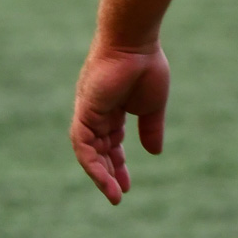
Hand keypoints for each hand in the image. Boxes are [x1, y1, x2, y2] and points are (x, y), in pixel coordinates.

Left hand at [70, 41, 169, 204]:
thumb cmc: (146, 66)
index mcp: (113, 110)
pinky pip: (83, 145)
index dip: (119, 165)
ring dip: (100, 175)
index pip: (112, 144)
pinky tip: (104, 178)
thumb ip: (151, 129)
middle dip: (109, 173)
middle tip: (118, 194)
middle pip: (99, 151)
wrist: (134, 43)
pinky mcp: (84, 113)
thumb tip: (155, 153)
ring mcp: (88, 114)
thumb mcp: (153, 106)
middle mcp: (97, 114)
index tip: (127, 185)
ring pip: (88, 153)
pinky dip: (92, 164)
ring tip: (113, 194)